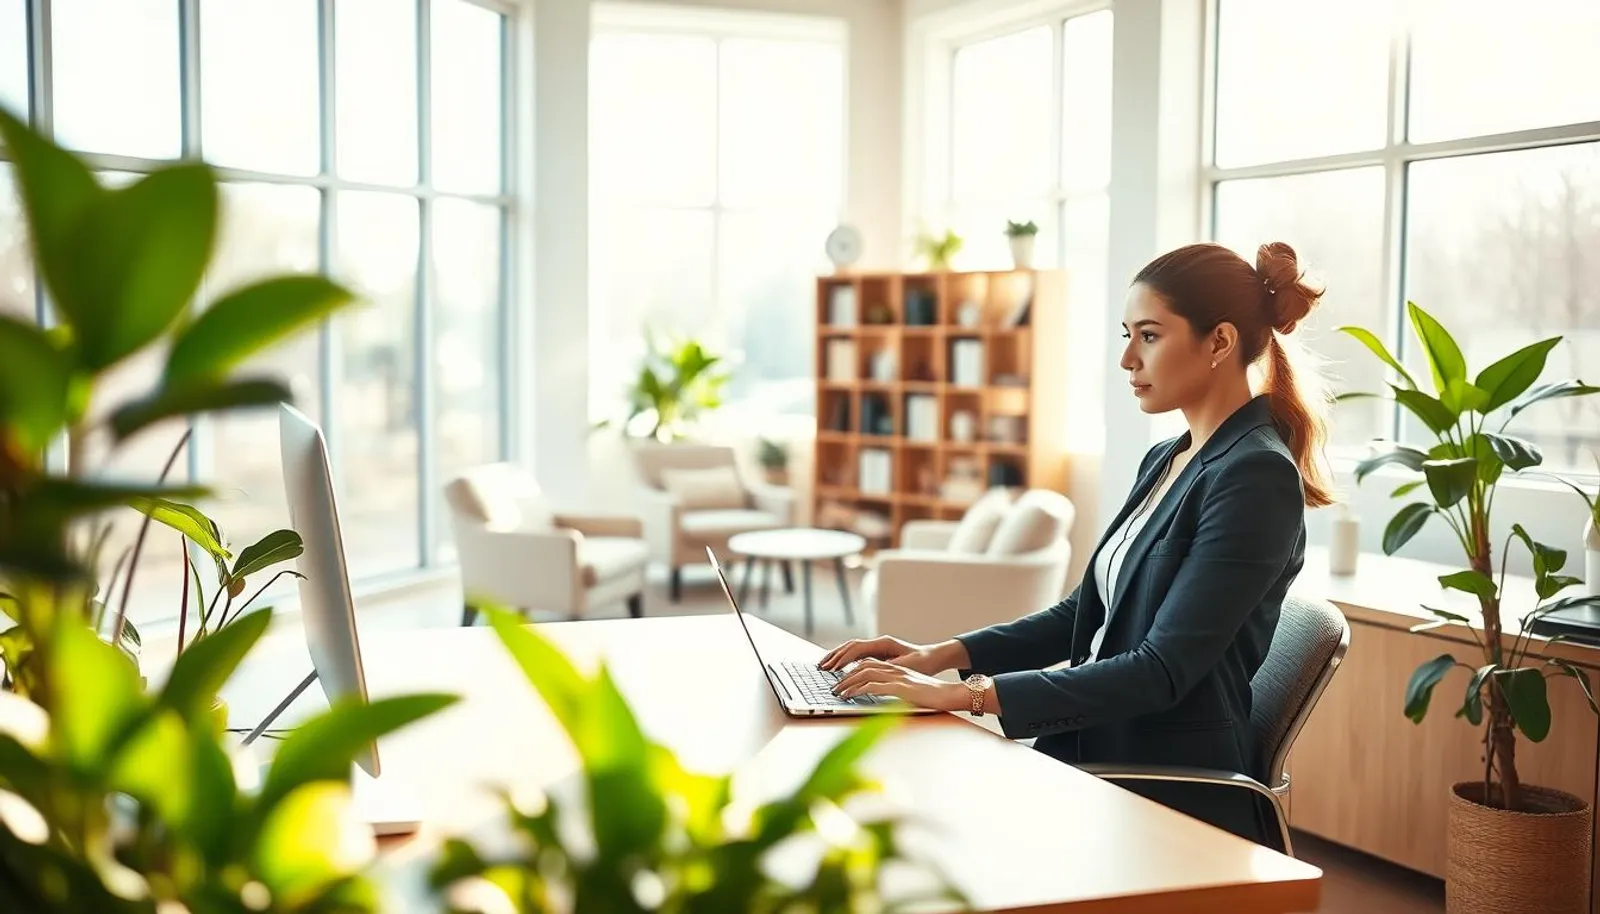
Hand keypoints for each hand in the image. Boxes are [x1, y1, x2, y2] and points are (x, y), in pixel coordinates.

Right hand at [818, 635, 942, 675]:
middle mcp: (878, 643)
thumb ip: (889, 666)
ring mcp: (877, 647)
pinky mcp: (877, 653)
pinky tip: (836, 667)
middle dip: (834, 656)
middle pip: (850, 646)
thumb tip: (873, 668)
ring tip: (823, 666)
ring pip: (851, 649)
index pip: (857, 649)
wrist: (933, 658)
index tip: (833, 668)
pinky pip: (856, 655)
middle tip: (821, 667)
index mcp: (884, 643)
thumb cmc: (923, 662)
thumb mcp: (907, 666)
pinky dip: (844, 659)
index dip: (843, 658)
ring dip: (837, 656)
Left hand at [832, 659, 966, 711]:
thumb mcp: (910, 690)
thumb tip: (881, 698)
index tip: (842, 679)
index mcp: (897, 669)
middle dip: (845, 675)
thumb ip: (896, 690)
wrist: (951, 694)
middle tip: (834, 686)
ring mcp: (897, 677)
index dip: (853, 670)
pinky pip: (873, 686)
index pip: (869, 663)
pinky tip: (850, 696)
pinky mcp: (900, 688)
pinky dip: (858, 690)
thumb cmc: (933, 696)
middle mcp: (895, 669)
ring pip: (864, 674)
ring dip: (847, 682)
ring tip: (837, 692)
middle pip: (863, 666)